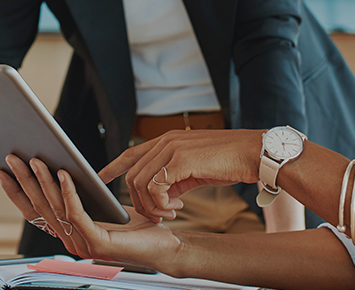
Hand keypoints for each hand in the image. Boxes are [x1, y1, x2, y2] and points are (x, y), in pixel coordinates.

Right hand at [0, 155, 181, 269]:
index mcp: (68, 233)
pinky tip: (64, 174)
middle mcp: (70, 241)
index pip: (35, 212)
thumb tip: (59, 167)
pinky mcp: (97, 243)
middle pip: (40, 207)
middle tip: (12, 157)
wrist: (165, 245)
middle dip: (24, 181)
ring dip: (43, 182)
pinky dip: (68, 192)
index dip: (16, 192)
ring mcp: (82, 244)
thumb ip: (80, 195)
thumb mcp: (101, 205)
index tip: (2, 171)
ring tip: (35, 159)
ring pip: (55, 208)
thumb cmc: (137, 225)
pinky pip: (77, 213)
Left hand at [98, 129, 262, 222]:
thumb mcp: (195, 169)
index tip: (100, 178)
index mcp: (168, 140)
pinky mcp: (181, 160)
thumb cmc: (229, 161)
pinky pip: (156, 187)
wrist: (254, 153)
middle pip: (133, 175)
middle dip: (140, 201)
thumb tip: (162, 195)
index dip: (113, 166)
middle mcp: (166, 141)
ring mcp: (172, 148)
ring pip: (140, 183)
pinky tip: (177, 207)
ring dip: (151, 206)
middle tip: (160, 214)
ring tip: (170, 213)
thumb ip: (175, 177)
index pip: (131, 152)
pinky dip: (161, 203)